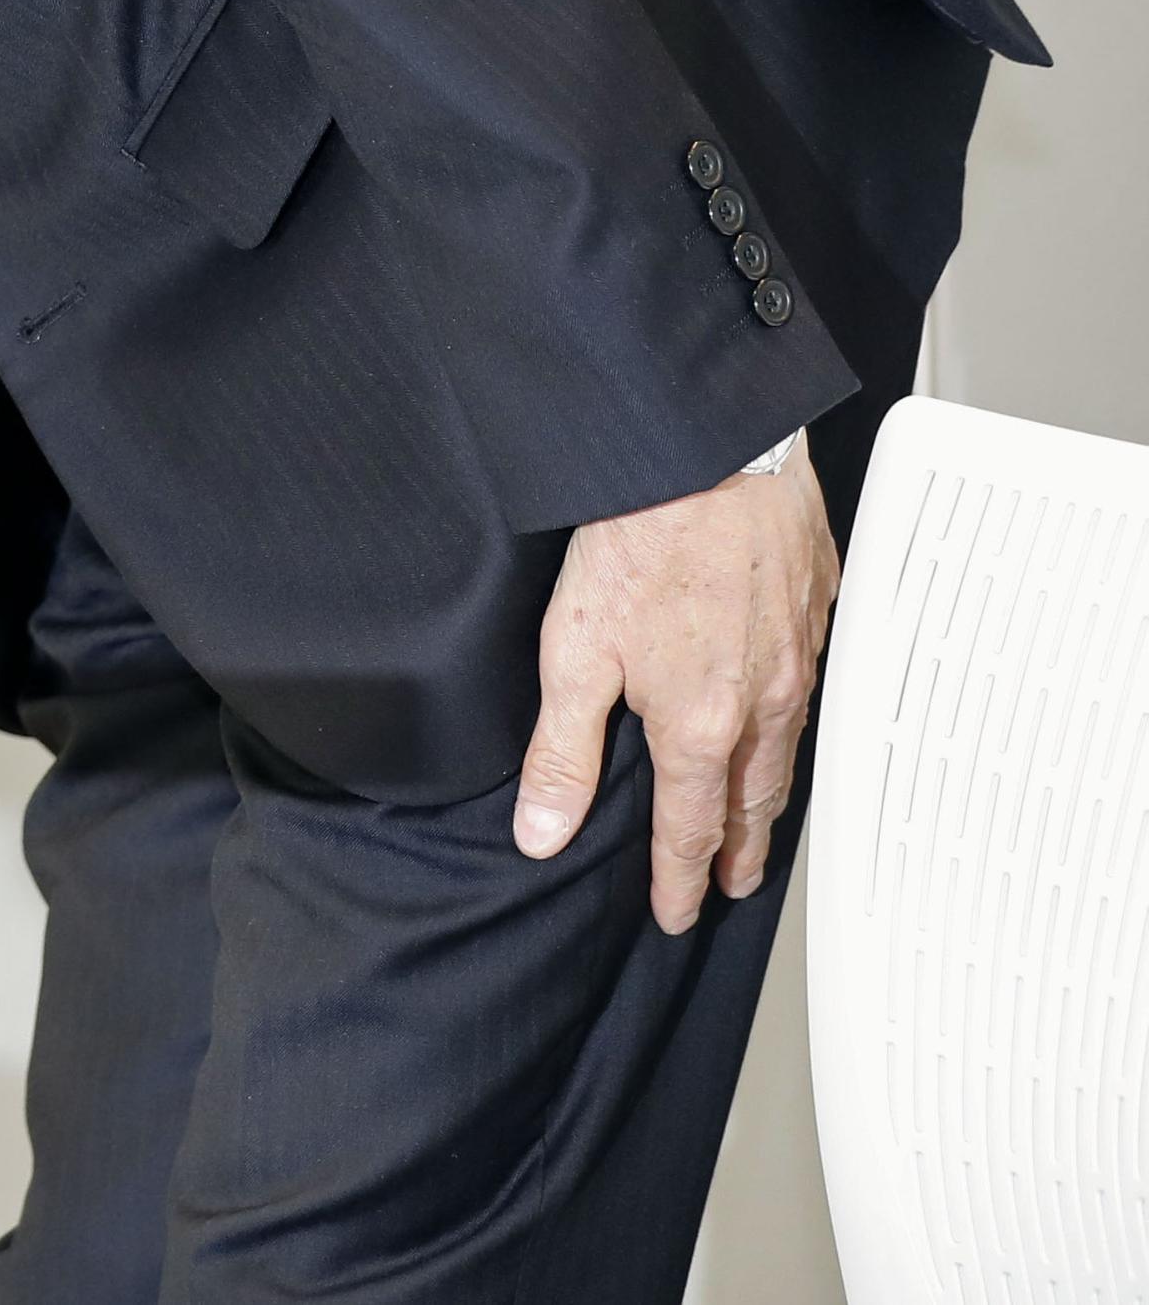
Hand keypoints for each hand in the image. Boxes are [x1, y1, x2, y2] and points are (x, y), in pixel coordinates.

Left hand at [513, 446, 836, 931]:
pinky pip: (814, 685)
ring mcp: (799, 653)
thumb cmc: (642, 537)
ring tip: (760, 822)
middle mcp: (763, 700)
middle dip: (740, 850)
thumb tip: (543, 833)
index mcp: (699, 723)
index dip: (682, 878)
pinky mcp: (816, 604)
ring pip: (791, 748)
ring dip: (772, 795)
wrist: (712, 450)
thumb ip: (561, 751)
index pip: (691, 828)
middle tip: (734, 885)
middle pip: (752, 799)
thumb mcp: (574, 652)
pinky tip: (789, 717)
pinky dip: (799, 723)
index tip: (679, 911)